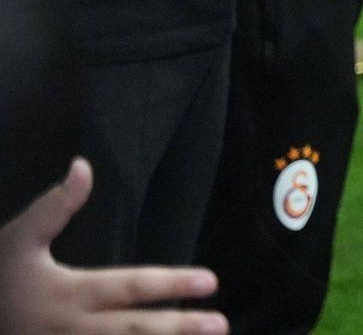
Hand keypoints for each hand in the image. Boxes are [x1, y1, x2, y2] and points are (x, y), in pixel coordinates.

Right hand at [0, 159, 226, 334]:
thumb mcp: (18, 240)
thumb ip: (54, 207)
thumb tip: (83, 165)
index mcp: (68, 294)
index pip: (129, 288)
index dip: (171, 284)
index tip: (211, 281)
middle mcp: (72, 330)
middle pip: (134, 330)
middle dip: (179, 328)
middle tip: (221, 324)